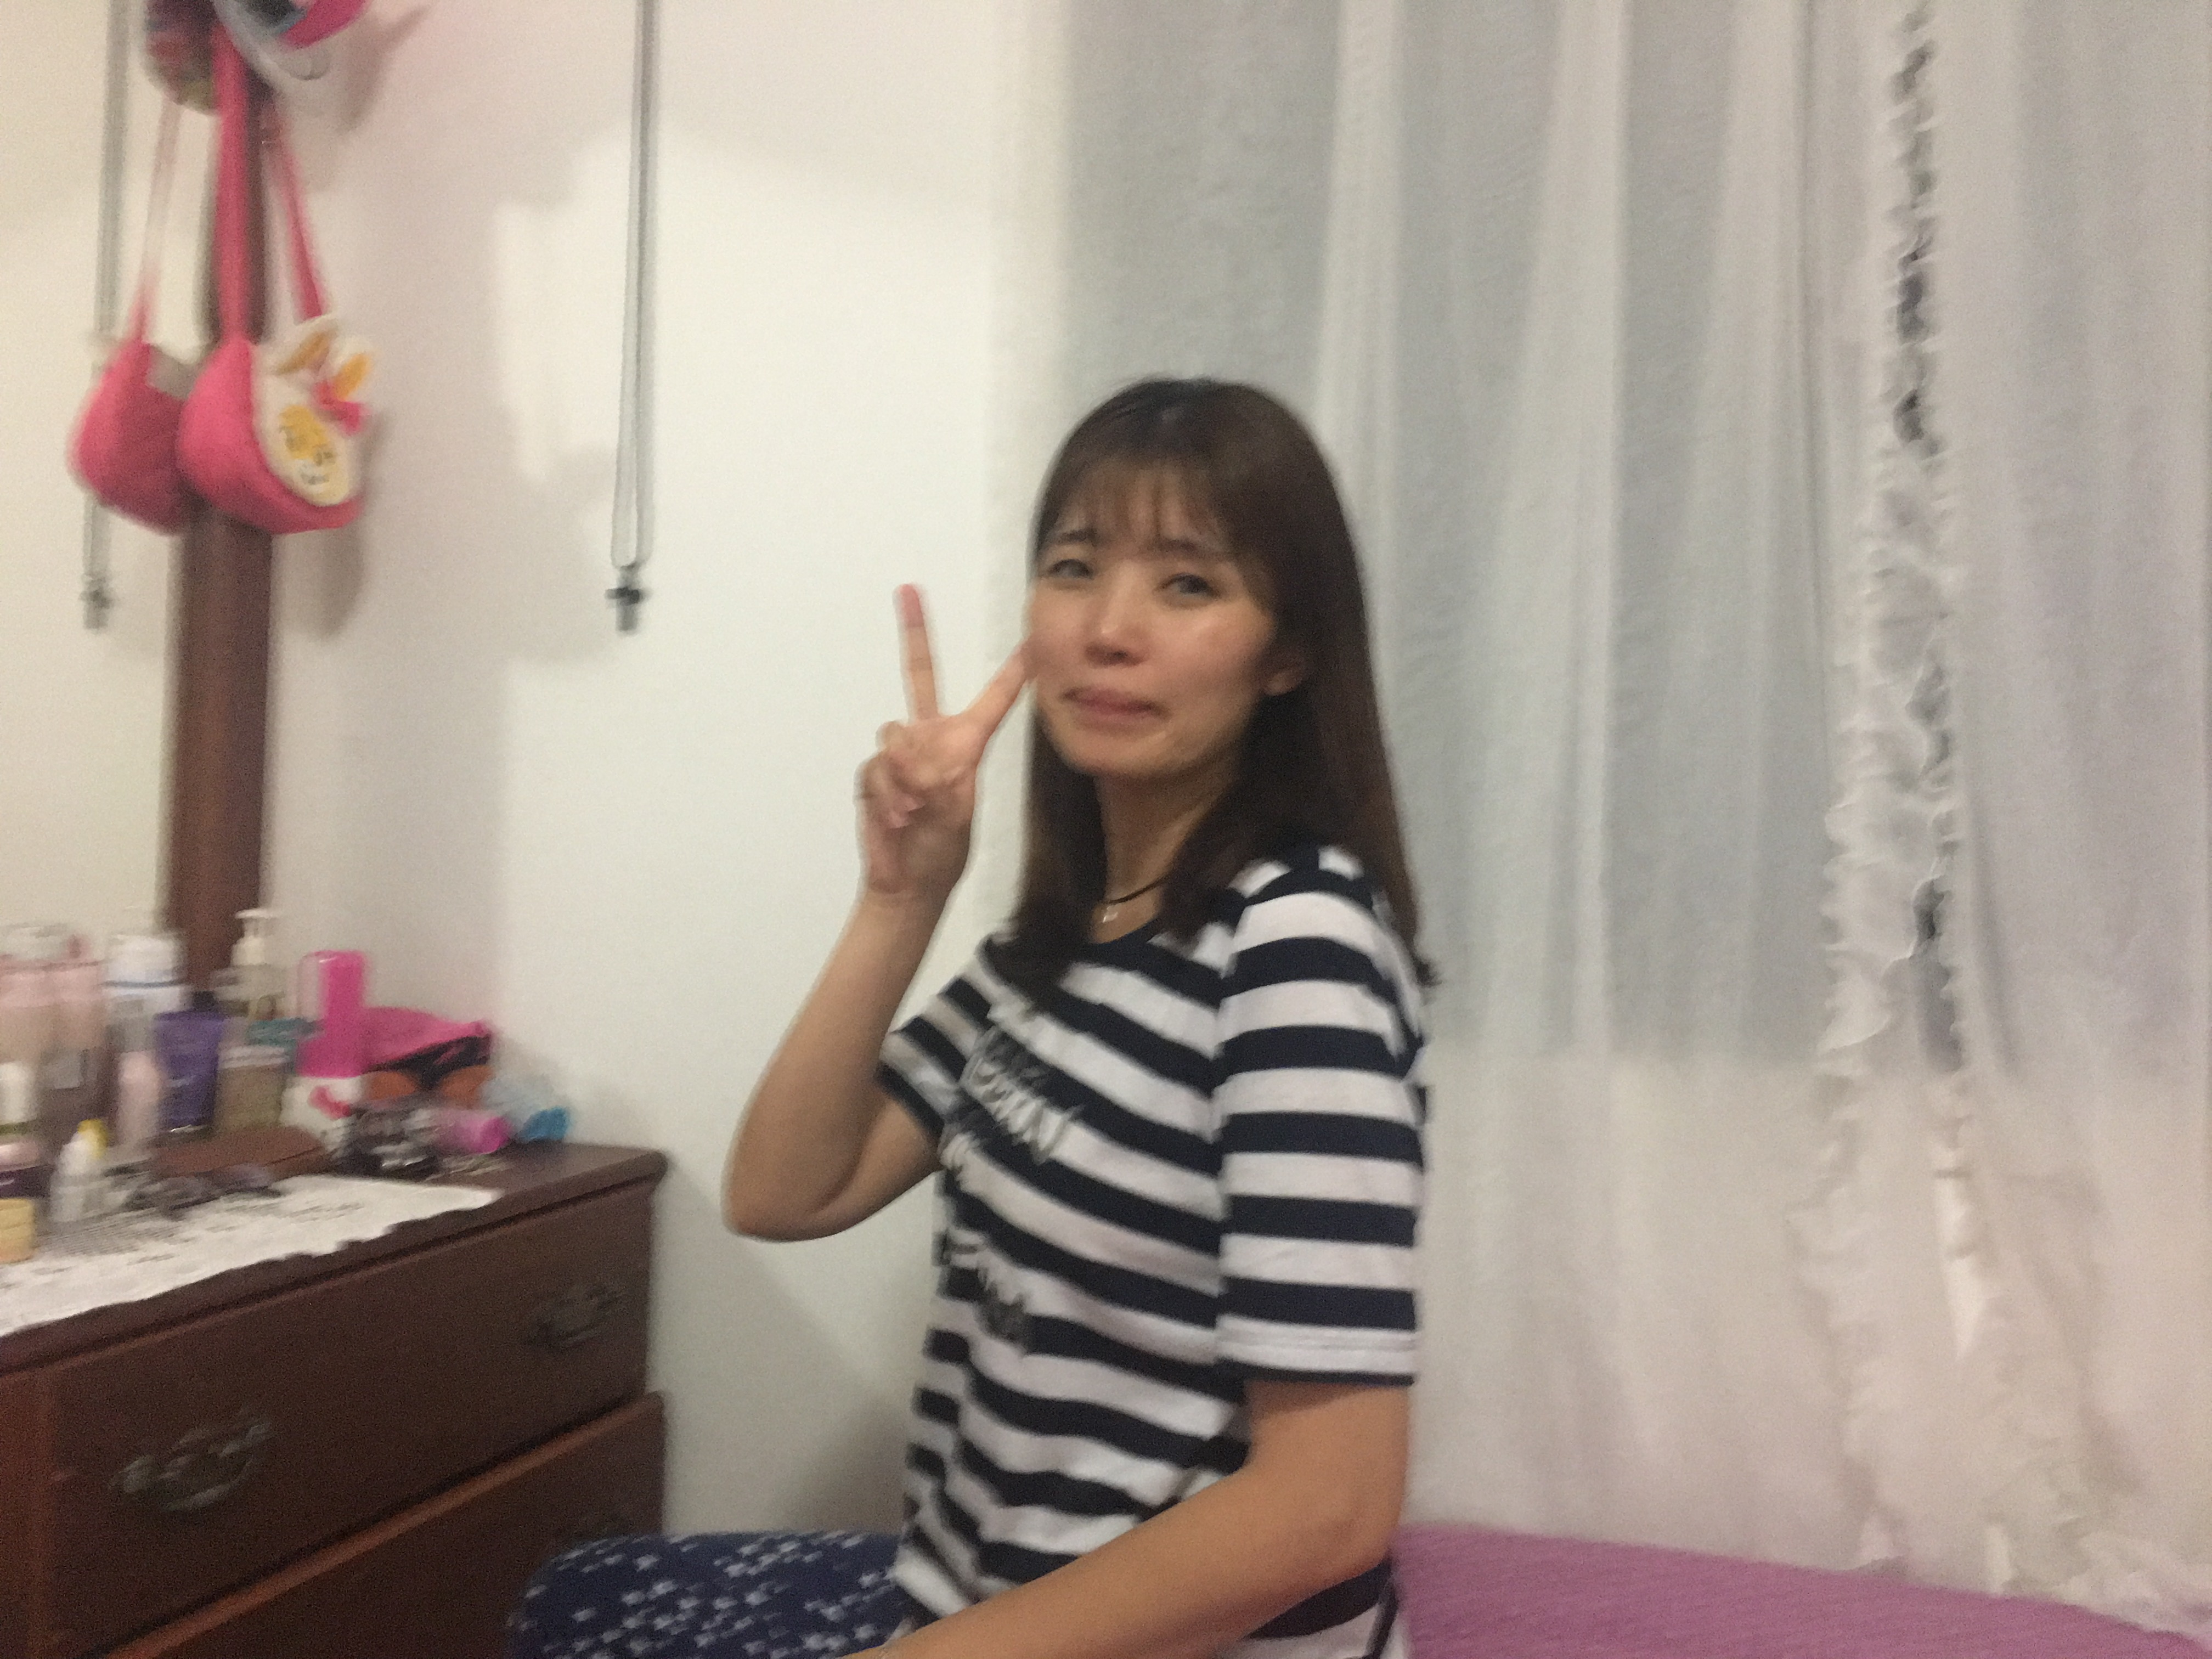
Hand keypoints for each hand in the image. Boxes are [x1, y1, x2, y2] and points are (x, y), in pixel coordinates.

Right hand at [857, 584, 1027, 907]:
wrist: (907, 883)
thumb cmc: (942, 851)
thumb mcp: (956, 812)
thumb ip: (936, 776)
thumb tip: (908, 754)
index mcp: (965, 742)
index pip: (993, 700)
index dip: (1012, 671)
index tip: (1031, 639)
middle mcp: (931, 737)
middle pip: (919, 674)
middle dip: (913, 630)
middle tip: (908, 589)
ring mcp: (899, 751)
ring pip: (895, 737)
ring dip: (906, 778)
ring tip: (916, 812)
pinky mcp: (873, 771)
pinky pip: (877, 768)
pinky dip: (888, 795)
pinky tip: (897, 818)